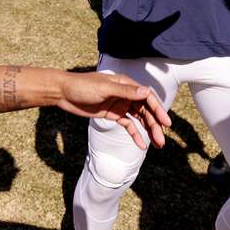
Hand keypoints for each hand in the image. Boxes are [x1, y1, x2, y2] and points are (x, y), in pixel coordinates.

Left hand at [55, 72, 171, 149]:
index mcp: (126, 84)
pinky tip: (141, 145)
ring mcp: (120, 105)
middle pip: (145, 110)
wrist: (63, 93)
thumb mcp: (104, 89)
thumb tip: (146, 91)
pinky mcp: (113, 114)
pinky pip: (128, 125)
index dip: (158, 110)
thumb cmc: (82, 86)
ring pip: (139, 119)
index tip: (166, 124)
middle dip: (155, 125)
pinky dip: (135, 134)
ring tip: (157, 145)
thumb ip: (125, 91)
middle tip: (161, 140)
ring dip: (148, 131)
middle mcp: (126, 94)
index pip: (147, 97)